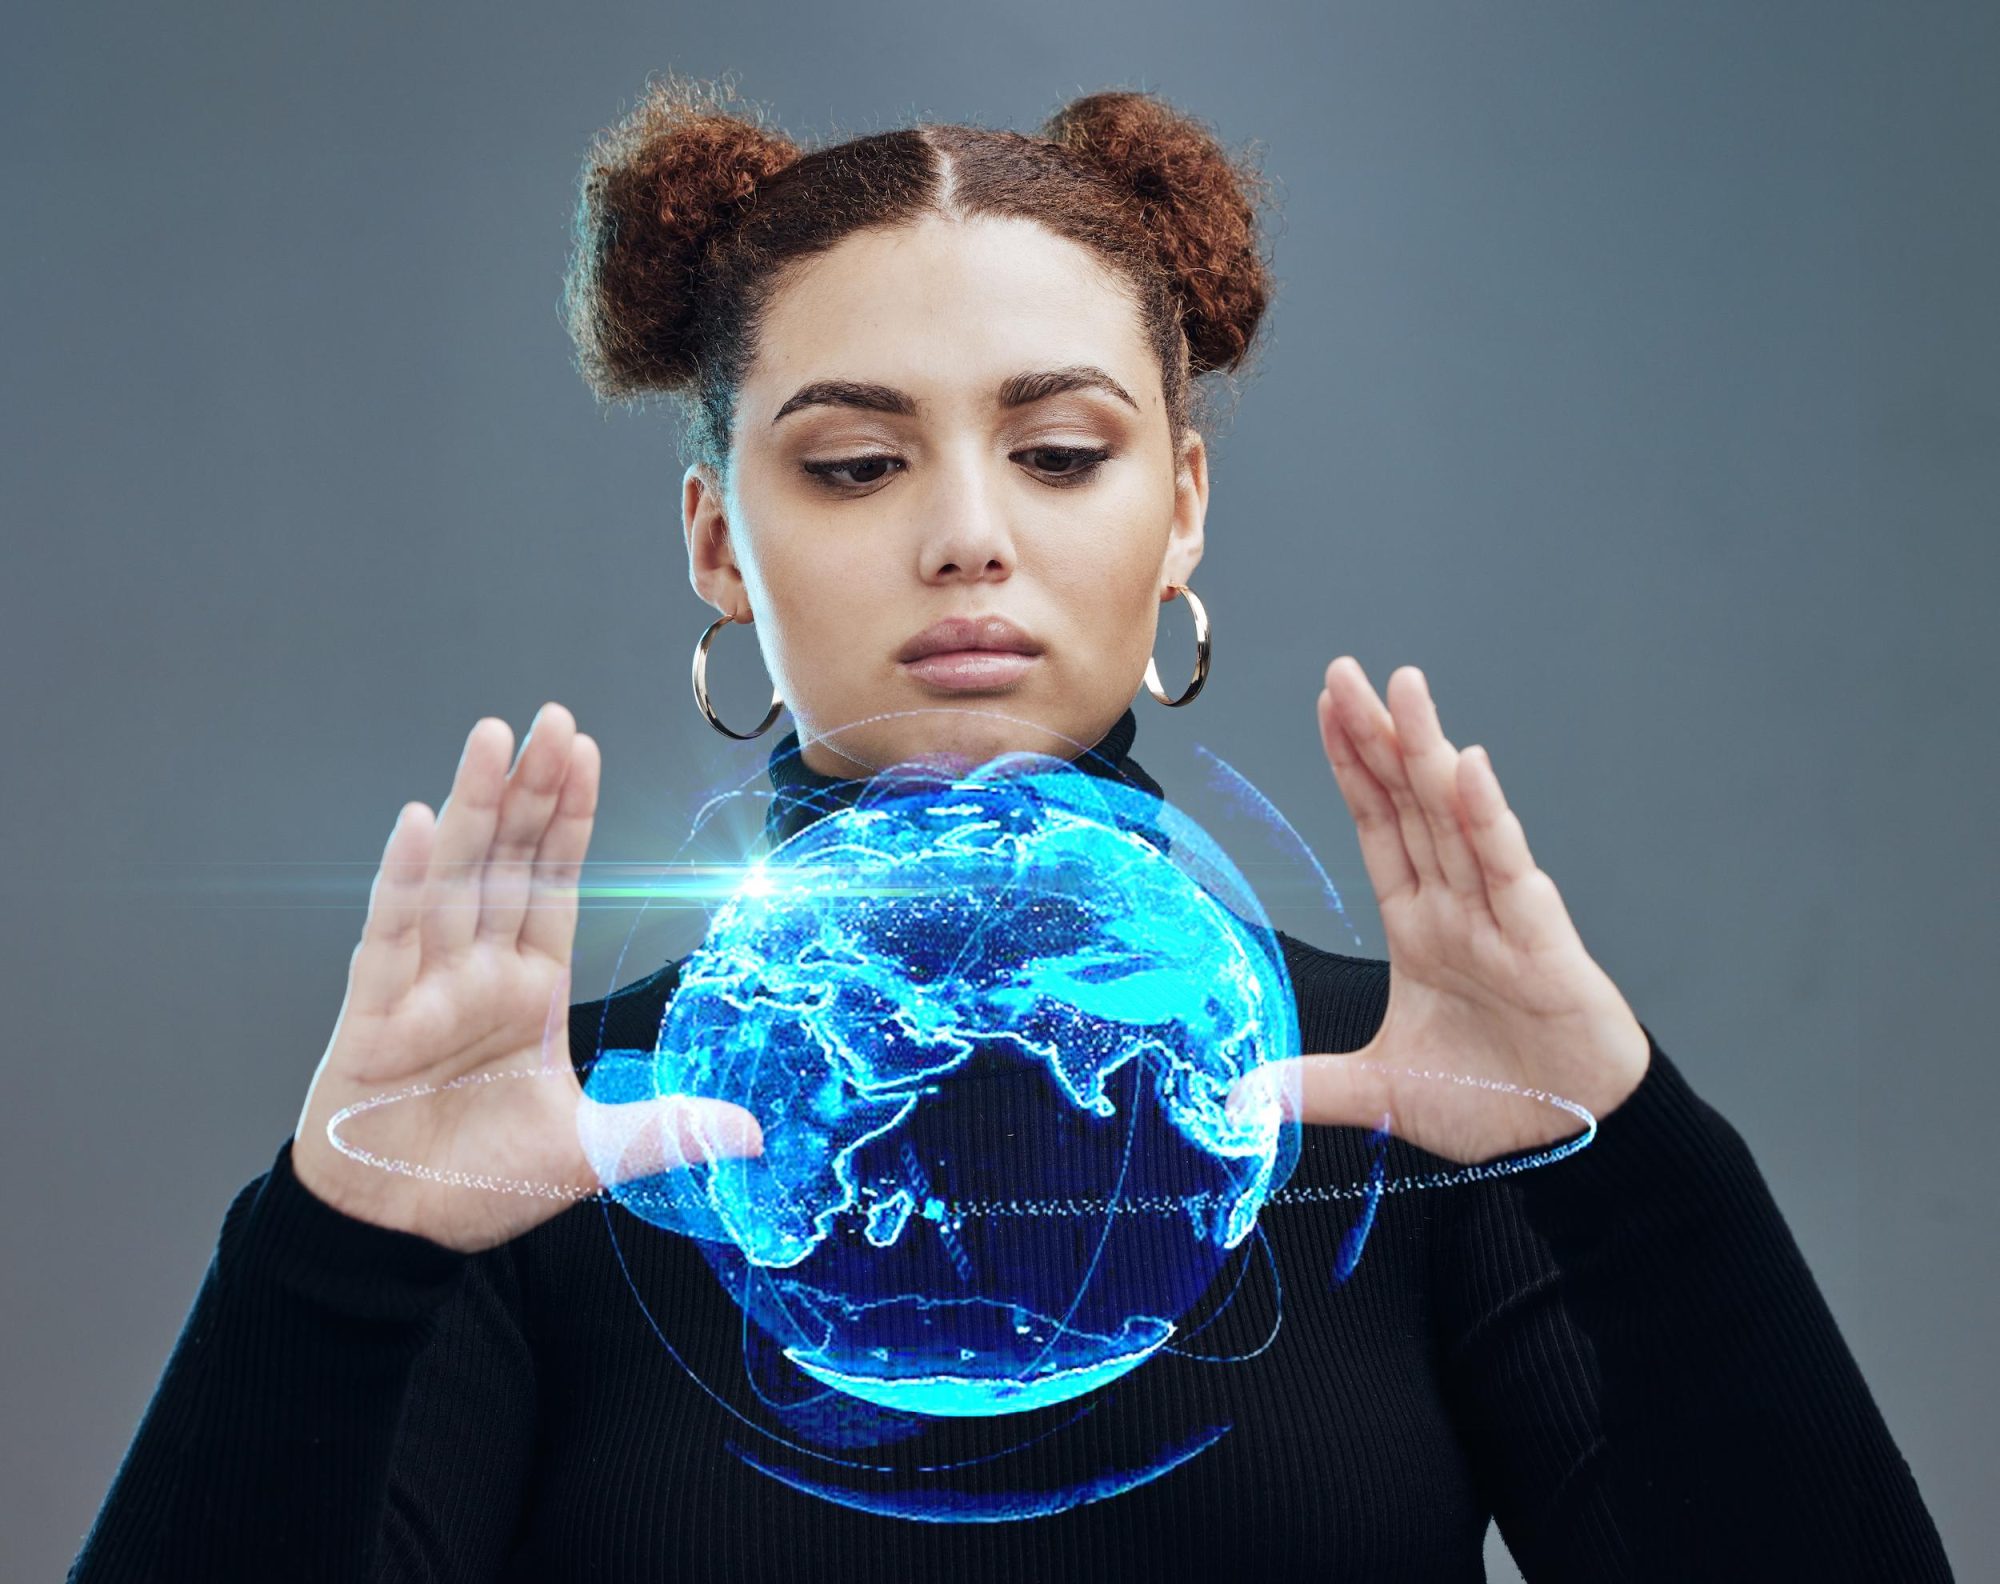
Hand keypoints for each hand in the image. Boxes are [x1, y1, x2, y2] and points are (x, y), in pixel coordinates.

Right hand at [290, 703, 762, 1253]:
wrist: (395, 1234)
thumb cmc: (476, 1179)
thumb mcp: (591, 1153)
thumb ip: (666, 1130)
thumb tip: (753, 1133)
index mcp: (529, 987)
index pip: (555, 883)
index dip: (570, 818)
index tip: (584, 751)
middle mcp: (477, 972)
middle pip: (507, 862)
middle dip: (532, 790)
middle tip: (552, 718)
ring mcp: (425, 987)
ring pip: (453, 879)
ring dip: (474, 809)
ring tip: (494, 741)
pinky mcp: (375, 1017)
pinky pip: (391, 937)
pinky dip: (405, 881)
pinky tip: (419, 823)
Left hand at [1228, 658, 1650, 1163]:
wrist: (1573, 1142)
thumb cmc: (1495, 1102)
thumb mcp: (1384, 1093)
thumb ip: (1317, 1087)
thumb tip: (1245, 1098)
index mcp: (1420, 925)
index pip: (1379, 827)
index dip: (1354, 768)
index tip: (1329, 709)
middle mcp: (1457, 906)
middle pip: (1411, 803)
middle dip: (1379, 736)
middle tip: (1347, 673)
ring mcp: (1500, 917)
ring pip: (1455, 818)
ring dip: (1429, 752)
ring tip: (1404, 690)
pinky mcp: (1542, 943)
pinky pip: (1509, 871)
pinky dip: (1489, 819)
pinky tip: (1469, 768)